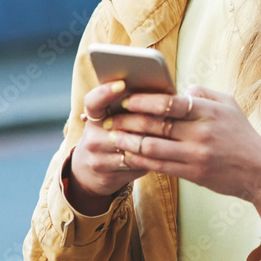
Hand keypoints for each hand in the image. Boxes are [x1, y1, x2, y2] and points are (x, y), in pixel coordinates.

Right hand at [67, 79, 156, 214]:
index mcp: (93, 118)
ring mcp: (97, 159)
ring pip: (133, 148)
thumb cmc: (111, 137)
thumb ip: (129, 108)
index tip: (122, 84)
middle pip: (122, 125)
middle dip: (146, 119)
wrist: (88, 171)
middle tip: (168, 112)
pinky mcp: (107, 176)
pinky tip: (165, 154)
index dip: (105, 92)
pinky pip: (137, 166)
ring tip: (172, 134)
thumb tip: (164, 90)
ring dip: (154, 141)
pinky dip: (152, 159)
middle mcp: (91, 137)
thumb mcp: (111, 120)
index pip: (93, 101)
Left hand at [108, 84, 260, 247]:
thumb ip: (202, 94)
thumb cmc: (242, 136)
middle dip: (128, 120)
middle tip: (110, 117)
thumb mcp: (229, 105)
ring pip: (152, 146)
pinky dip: (140, 159)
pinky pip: (159, 165)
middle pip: (156, 124)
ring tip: (112, 136)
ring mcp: (196, 154)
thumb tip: (177, 90)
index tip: (125, 98)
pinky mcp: (193, 173)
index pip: (170, 102)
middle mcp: (201, 132)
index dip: (143, 100)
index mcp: (208, 111)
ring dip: (128, 141)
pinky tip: (127, 154)